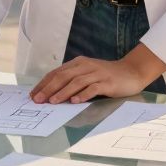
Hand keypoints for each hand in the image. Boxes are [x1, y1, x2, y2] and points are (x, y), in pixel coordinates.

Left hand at [30, 47, 165, 104]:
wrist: (132, 72)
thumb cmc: (106, 76)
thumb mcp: (87, 74)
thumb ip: (72, 80)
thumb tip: (52, 94)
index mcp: (78, 63)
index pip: (56, 73)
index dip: (44, 84)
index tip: (33, 95)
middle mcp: (86, 66)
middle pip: (63, 76)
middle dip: (49, 88)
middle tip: (38, 100)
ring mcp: (97, 73)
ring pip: (76, 82)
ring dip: (63, 92)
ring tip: (53, 102)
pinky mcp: (107, 82)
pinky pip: (93, 88)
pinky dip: (83, 94)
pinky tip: (75, 101)